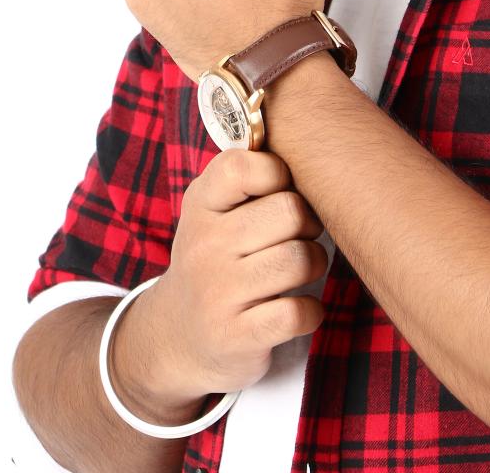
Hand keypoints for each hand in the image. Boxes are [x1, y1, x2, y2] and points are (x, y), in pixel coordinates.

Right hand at [129, 150, 328, 402]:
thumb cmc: (215, 260)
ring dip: (314, 265)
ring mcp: (218, 293)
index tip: (280, 193)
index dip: (278, 173)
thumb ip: (249, 178)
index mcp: (200, 205)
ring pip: (301, 259)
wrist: (175, 338)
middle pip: (291, 212)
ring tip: (299, 270)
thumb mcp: (213, 212)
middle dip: (309, 224)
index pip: (243, 166)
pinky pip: (299, 311)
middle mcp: (203, 245)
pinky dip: (311, 312)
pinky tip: (296, 310)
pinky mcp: (236, 336)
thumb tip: (309, 150)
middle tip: (299, 237)